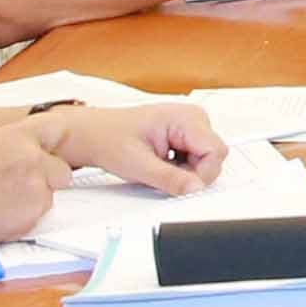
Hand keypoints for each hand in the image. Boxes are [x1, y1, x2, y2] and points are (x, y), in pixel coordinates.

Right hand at [0, 127, 71, 252]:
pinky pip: (38, 216)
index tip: (48, 151)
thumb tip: (29, 146)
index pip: (57, 129)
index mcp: (17, 136)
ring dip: (33, 199)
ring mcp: (35, 188)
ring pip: (50, 195)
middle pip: (62, 170)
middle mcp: (32, 158)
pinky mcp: (32, 215)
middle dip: (47, 178)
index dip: (53, 143)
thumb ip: (12, 143)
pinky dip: (24, 217)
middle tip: (19, 186)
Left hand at [43, 101, 224, 195]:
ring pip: (205, 159)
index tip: (180, 186)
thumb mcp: (138, 166)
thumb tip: (195, 189)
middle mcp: (192, 117)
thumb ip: (170, 179)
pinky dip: (180, 167)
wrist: (91, 134)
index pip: (215, 152)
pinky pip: (195, 157)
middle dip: (192, 173)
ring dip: (185, 171)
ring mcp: (190, 124)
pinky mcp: (184, 133)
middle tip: (161, 174)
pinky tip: (159, 162)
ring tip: (156, 166)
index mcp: (185, 117)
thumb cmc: (108, 139)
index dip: (200, 175)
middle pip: (213, 156)